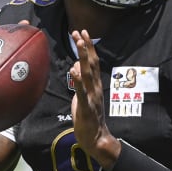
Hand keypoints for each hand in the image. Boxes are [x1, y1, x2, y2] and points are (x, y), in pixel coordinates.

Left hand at [69, 29, 120, 169]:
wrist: (97, 139)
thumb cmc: (89, 118)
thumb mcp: (83, 97)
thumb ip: (81, 82)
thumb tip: (75, 67)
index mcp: (95, 85)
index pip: (92, 62)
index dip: (88, 47)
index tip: (82, 33)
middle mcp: (95, 88)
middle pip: (91, 64)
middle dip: (85, 47)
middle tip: (80, 32)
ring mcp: (91, 97)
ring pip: (88, 74)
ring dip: (83, 58)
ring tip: (79, 44)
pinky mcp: (85, 108)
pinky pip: (82, 93)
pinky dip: (78, 81)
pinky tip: (74, 70)